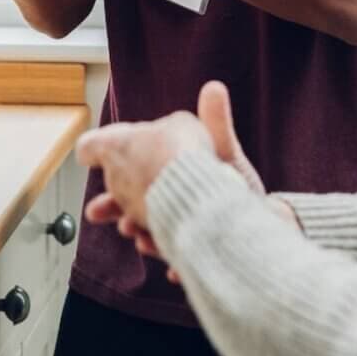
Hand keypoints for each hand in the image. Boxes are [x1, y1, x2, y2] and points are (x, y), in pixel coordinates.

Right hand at [82, 82, 274, 282]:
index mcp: (168, 179)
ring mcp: (178, 232)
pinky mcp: (194, 255)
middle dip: (114, 209)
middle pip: (131, 206)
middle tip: (99, 210)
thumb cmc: (236, 183)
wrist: (264, 216)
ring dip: (144, 237)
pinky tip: (175, 269)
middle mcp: (167, 206)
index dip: (112, 170)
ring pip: (152, 234)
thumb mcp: (223, 149)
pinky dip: (178, 266)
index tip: (92, 162)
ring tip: (141, 237)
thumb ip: (215, 122)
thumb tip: (215, 86)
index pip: (131, 173)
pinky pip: (183, 263)